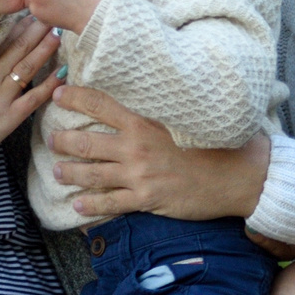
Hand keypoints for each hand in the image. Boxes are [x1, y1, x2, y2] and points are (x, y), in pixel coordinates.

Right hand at [0, 20, 61, 177]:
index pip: (0, 43)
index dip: (18, 29)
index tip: (30, 17)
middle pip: (17, 48)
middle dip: (36, 30)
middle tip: (50, 16)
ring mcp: (0, 97)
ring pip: (28, 66)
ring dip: (45, 48)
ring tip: (58, 33)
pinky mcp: (9, 118)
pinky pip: (34, 97)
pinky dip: (50, 83)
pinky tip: (63, 71)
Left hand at [45, 83, 270, 222]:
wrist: (243, 175)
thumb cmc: (223, 140)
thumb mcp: (192, 113)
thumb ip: (167, 103)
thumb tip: (154, 88)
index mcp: (146, 119)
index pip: (100, 103)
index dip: (74, 97)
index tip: (58, 94)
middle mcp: (137, 146)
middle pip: (86, 141)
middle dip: (62, 140)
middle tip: (51, 139)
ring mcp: (140, 174)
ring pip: (91, 173)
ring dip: (69, 172)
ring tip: (57, 170)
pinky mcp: (147, 199)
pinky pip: (110, 204)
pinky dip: (89, 205)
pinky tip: (76, 206)